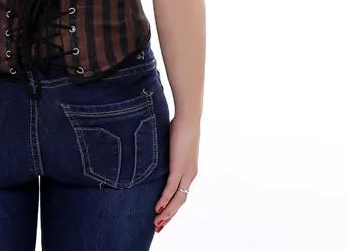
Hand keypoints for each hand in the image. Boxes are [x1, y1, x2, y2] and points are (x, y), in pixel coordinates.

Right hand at [153, 115, 198, 232]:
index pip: (181, 195)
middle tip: (158, 227)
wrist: (189, 119)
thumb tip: (158, 155)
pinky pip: (172, 189)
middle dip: (168, 216)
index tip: (162, 217)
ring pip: (177, 200)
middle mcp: (190, 175)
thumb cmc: (181, 128)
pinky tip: (158, 208)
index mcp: (189, 171)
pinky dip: (165, 200)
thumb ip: (169, 155)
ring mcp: (186, 173)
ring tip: (157, 223)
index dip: (172, 208)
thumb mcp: (174, 146)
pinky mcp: (179, 168)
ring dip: (167, 213)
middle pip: (179, 202)